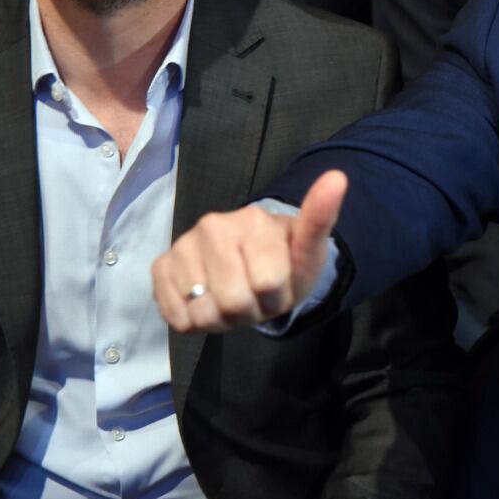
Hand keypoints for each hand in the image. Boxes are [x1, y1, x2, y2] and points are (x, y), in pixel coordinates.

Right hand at [152, 170, 346, 333]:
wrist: (252, 263)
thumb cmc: (283, 260)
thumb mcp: (309, 249)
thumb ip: (320, 217)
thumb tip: (338, 177)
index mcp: (253, 221)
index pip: (267, 284)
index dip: (275, 298)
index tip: (277, 286)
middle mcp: (212, 226)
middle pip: (232, 302)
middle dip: (248, 311)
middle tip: (253, 296)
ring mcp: (183, 245)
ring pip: (202, 313)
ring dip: (221, 319)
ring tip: (230, 297)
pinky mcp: (161, 266)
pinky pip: (175, 316)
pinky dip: (193, 321)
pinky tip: (204, 301)